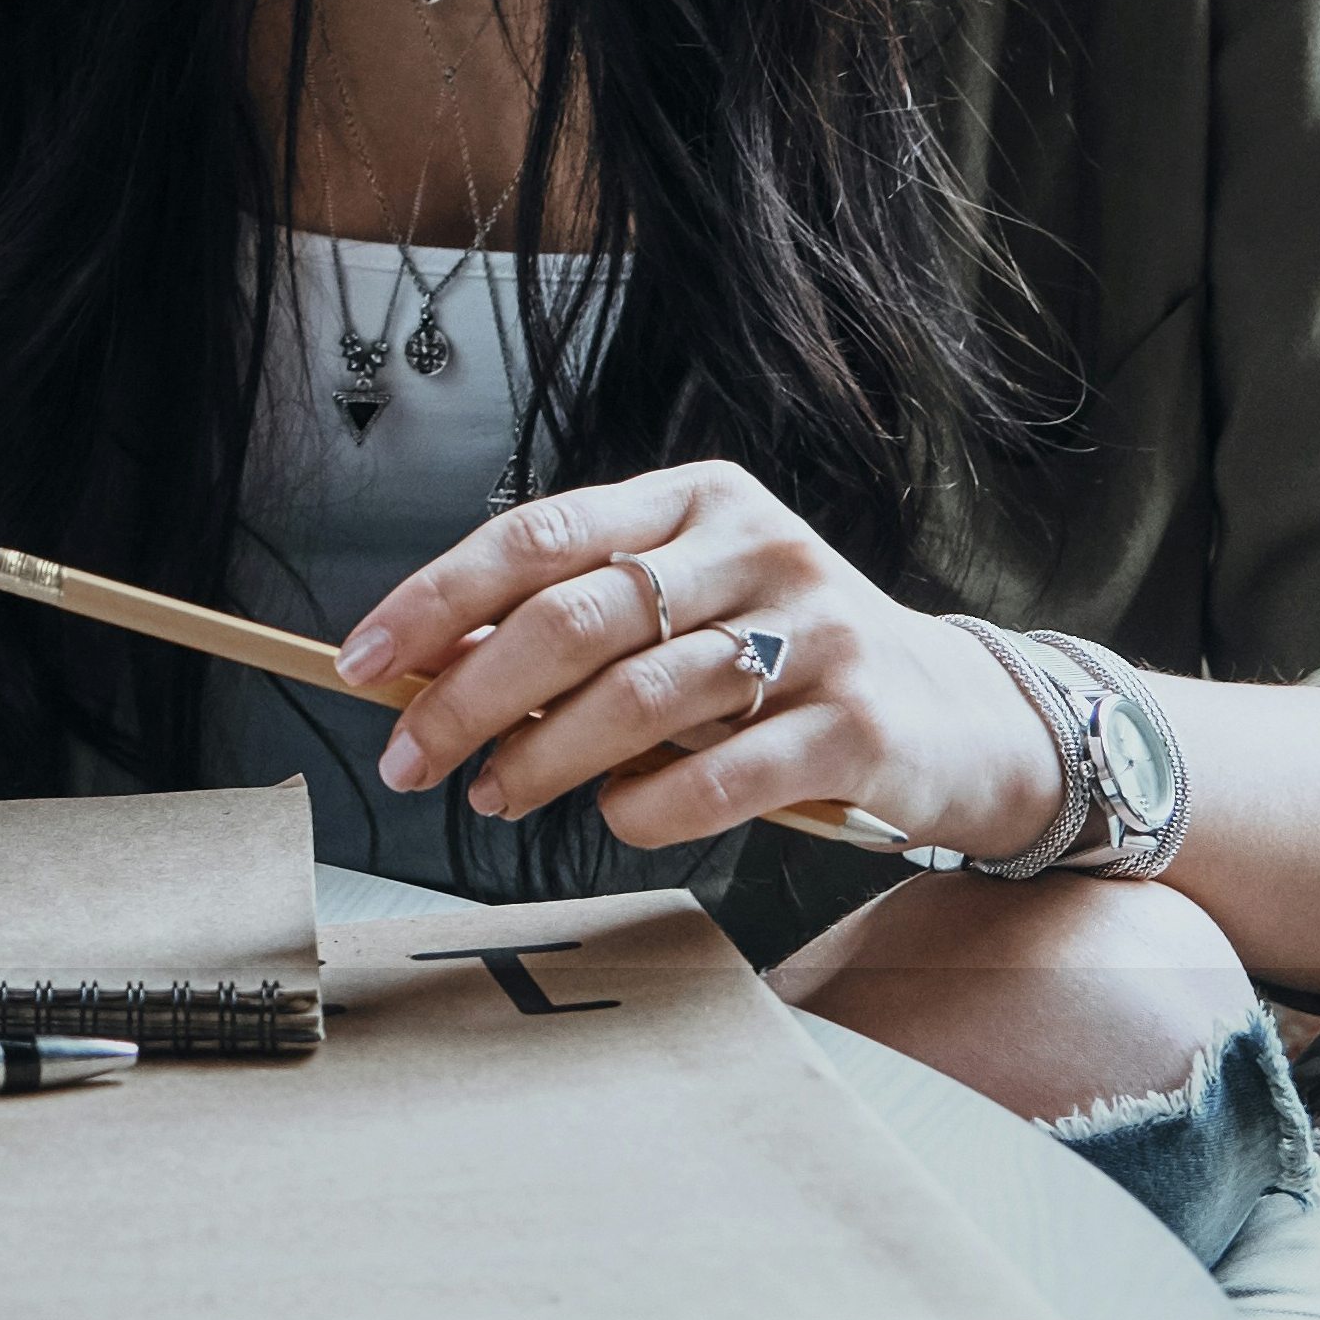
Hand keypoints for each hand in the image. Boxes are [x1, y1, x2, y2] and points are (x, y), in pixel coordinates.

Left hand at [334, 462, 1062, 874]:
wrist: (958, 715)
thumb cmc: (791, 661)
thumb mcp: (689, 610)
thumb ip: (577, 623)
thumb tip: (430, 661)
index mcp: (697, 500)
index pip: (540, 535)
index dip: (437, 598)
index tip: (361, 660)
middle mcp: (756, 547)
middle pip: (576, 619)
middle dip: (468, 695)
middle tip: (410, 757)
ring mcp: (816, 631)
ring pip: (640, 700)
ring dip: (543, 759)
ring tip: (494, 795)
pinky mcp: (857, 724)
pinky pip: (721, 775)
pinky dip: (647, 808)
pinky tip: (616, 819)